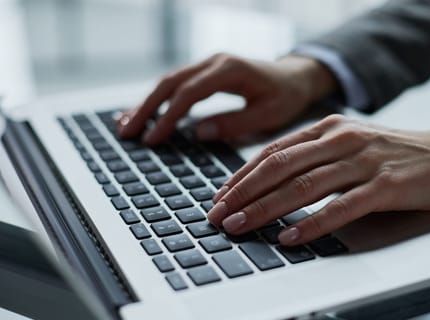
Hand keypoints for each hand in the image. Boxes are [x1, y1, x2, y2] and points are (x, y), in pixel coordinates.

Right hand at [118, 53, 336, 144]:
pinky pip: (177, 84)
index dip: (168, 117)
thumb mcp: (268, 114)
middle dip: (146, 108)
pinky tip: (143, 113)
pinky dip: (158, 99)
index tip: (152, 139)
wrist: (295, 77)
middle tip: (127, 133)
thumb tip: (197, 133)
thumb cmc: (286, 96)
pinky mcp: (206, 72)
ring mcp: (208, 64)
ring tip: (126, 125)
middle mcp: (214, 61)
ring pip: (169, 82)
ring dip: (147, 103)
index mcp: (230, 70)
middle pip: (171, 83)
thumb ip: (235, 123)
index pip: (189, 93)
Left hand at [207, 115, 429, 244]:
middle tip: (218, 215)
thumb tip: (269, 182)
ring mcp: (363, 160)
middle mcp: (341, 139)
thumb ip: (314, 156)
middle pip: (281, 167)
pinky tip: (291, 236)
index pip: (273, 152)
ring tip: (240, 226)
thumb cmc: (392, 153)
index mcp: (328, 128)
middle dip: (243, 193)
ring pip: (304, 185)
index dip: (242, 175)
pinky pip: (341, 206)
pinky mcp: (385, 184)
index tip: (220, 197)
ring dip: (266, 208)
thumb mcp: (348, 144)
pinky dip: (313, 223)